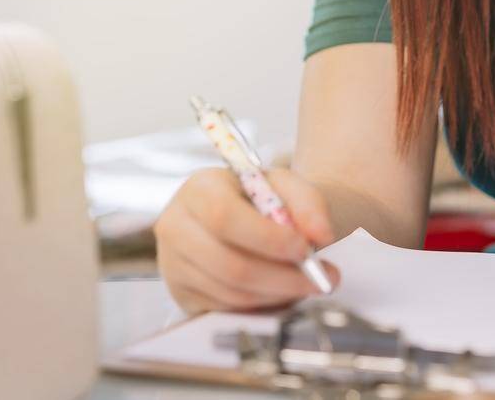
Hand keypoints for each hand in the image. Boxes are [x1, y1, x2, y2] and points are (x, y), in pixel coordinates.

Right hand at [154, 166, 340, 314]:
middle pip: (229, 264)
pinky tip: (282, 292)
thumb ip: (308, 203)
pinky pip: (227, 309)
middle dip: (282, 277)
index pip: (225, 217)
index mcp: (199, 189)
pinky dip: (262, 305)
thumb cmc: (257, 198)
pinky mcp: (181, 294)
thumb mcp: (283, 186)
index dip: (268, 239)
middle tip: (321, 279)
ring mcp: (174, 264)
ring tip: (307, 284)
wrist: (236, 215)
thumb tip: (321, 235)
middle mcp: (176, 225)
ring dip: (277, 294)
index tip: (305, 249)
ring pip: (231, 293)